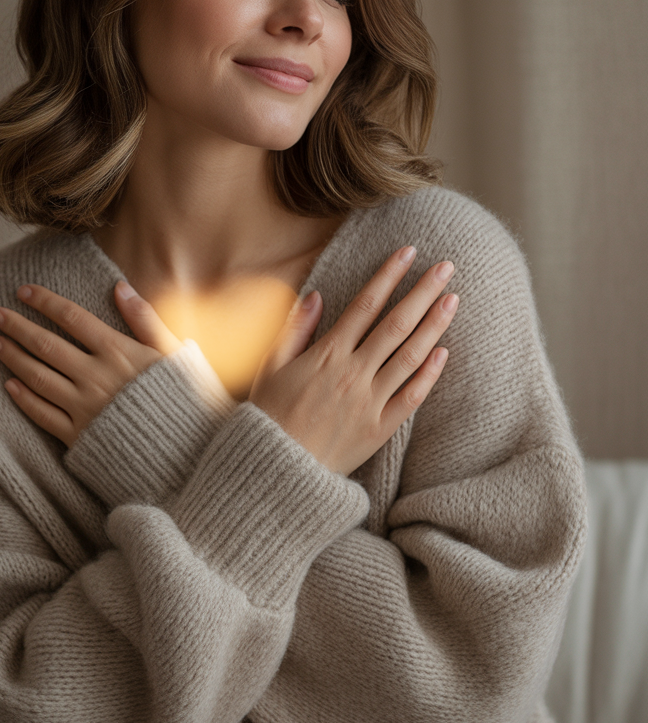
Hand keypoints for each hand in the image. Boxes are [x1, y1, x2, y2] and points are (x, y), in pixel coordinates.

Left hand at [0, 281, 181, 445]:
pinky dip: (24, 398)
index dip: (45, 301)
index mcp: (118, 351)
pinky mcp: (79, 436)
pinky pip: (43, 414)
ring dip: (13, 357)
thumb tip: (120, 286)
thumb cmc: (183, 398)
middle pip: (46, 345)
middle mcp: (96, 376)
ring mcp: (84, 407)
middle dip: (17, 326)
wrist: (186, 453)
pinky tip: (9, 384)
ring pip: (38, 377)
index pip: (72, 317)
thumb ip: (145, 318)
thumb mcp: (172, 351)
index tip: (23, 291)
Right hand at [248, 246, 457, 475]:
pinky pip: (410, 397)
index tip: (408, 253)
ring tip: (453, 300)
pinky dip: (429, 374)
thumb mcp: (270, 366)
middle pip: (396, 324)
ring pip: (409, 356)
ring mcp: (369, 401)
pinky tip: (444, 352)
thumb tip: (316, 295)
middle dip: (422, 292)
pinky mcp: (379, 429)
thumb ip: (295, 329)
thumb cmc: (269, 415)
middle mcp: (352, 373)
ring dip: (434, 325)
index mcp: (326, 354)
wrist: (277, 470)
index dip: (388, 275)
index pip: (365, 304)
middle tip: (446, 267)